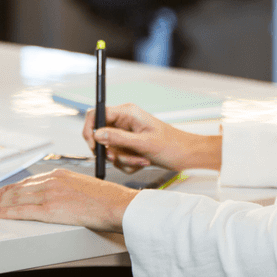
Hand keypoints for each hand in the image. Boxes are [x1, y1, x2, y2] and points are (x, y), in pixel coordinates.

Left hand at [0, 168, 137, 231]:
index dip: (14, 187)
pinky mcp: (51, 209)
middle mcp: (52, 181)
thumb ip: (67, 188)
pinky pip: (23, 211)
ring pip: (18, 198)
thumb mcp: (83, 185)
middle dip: (2, 195)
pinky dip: (7, 212)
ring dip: (0, 204)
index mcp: (60, 174)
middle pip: (20, 189)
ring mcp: (50, 194)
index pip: (30, 180)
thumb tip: (60, 196)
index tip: (4, 191)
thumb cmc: (106, 199)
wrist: (116, 204)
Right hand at [83, 103, 221, 173]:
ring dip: (122, 160)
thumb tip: (97, 134)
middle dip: (110, 151)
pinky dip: (128, 164)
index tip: (93, 145)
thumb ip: (118, 138)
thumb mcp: (143, 142)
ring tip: (141, 160)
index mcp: (127, 112)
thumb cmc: (171, 145)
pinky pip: (118, 158)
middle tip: (118, 158)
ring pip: (109, 150)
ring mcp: (125, 135)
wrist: (186, 156)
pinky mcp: (128, 146)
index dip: (90, 129)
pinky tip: (142, 162)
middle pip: (100, 136)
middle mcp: (123, 122)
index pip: (96, 114)